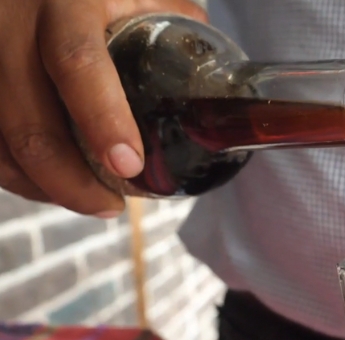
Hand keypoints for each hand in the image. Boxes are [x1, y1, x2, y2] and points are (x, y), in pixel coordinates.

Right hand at [0, 0, 205, 215]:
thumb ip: (172, 20)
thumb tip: (215, 77)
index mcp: (65, 1)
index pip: (77, 62)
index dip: (102, 119)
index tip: (129, 165)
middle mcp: (11, 23)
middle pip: (28, 121)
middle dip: (69, 181)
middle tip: (111, 206)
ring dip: (41, 187)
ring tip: (89, 203)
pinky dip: (14, 173)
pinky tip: (46, 184)